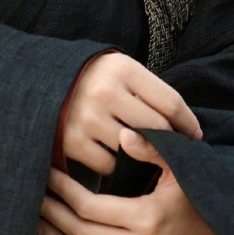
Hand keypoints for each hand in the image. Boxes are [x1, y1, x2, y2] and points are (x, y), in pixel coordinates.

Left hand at [38, 128, 224, 234]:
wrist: (230, 228)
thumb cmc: (201, 191)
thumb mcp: (182, 165)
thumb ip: (151, 148)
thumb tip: (123, 134)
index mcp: (147, 217)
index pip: (90, 207)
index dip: (63, 191)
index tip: (47, 175)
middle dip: (53, 215)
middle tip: (33, 197)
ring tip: (37, 226)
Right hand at [62, 53, 201, 175]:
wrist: (39, 82)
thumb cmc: (93, 79)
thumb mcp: (120, 71)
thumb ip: (149, 92)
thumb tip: (189, 131)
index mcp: (122, 68)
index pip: (170, 102)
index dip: (188, 124)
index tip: (195, 136)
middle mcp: (105, 91)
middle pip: (156, 128)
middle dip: (168, 143)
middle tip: (173, 151)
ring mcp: (87, 117)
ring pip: (134, 150)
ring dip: (139, 154)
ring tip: (137, 151)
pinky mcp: (71, 141)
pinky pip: (109, 165)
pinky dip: (114, 165)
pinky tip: (110, 154)